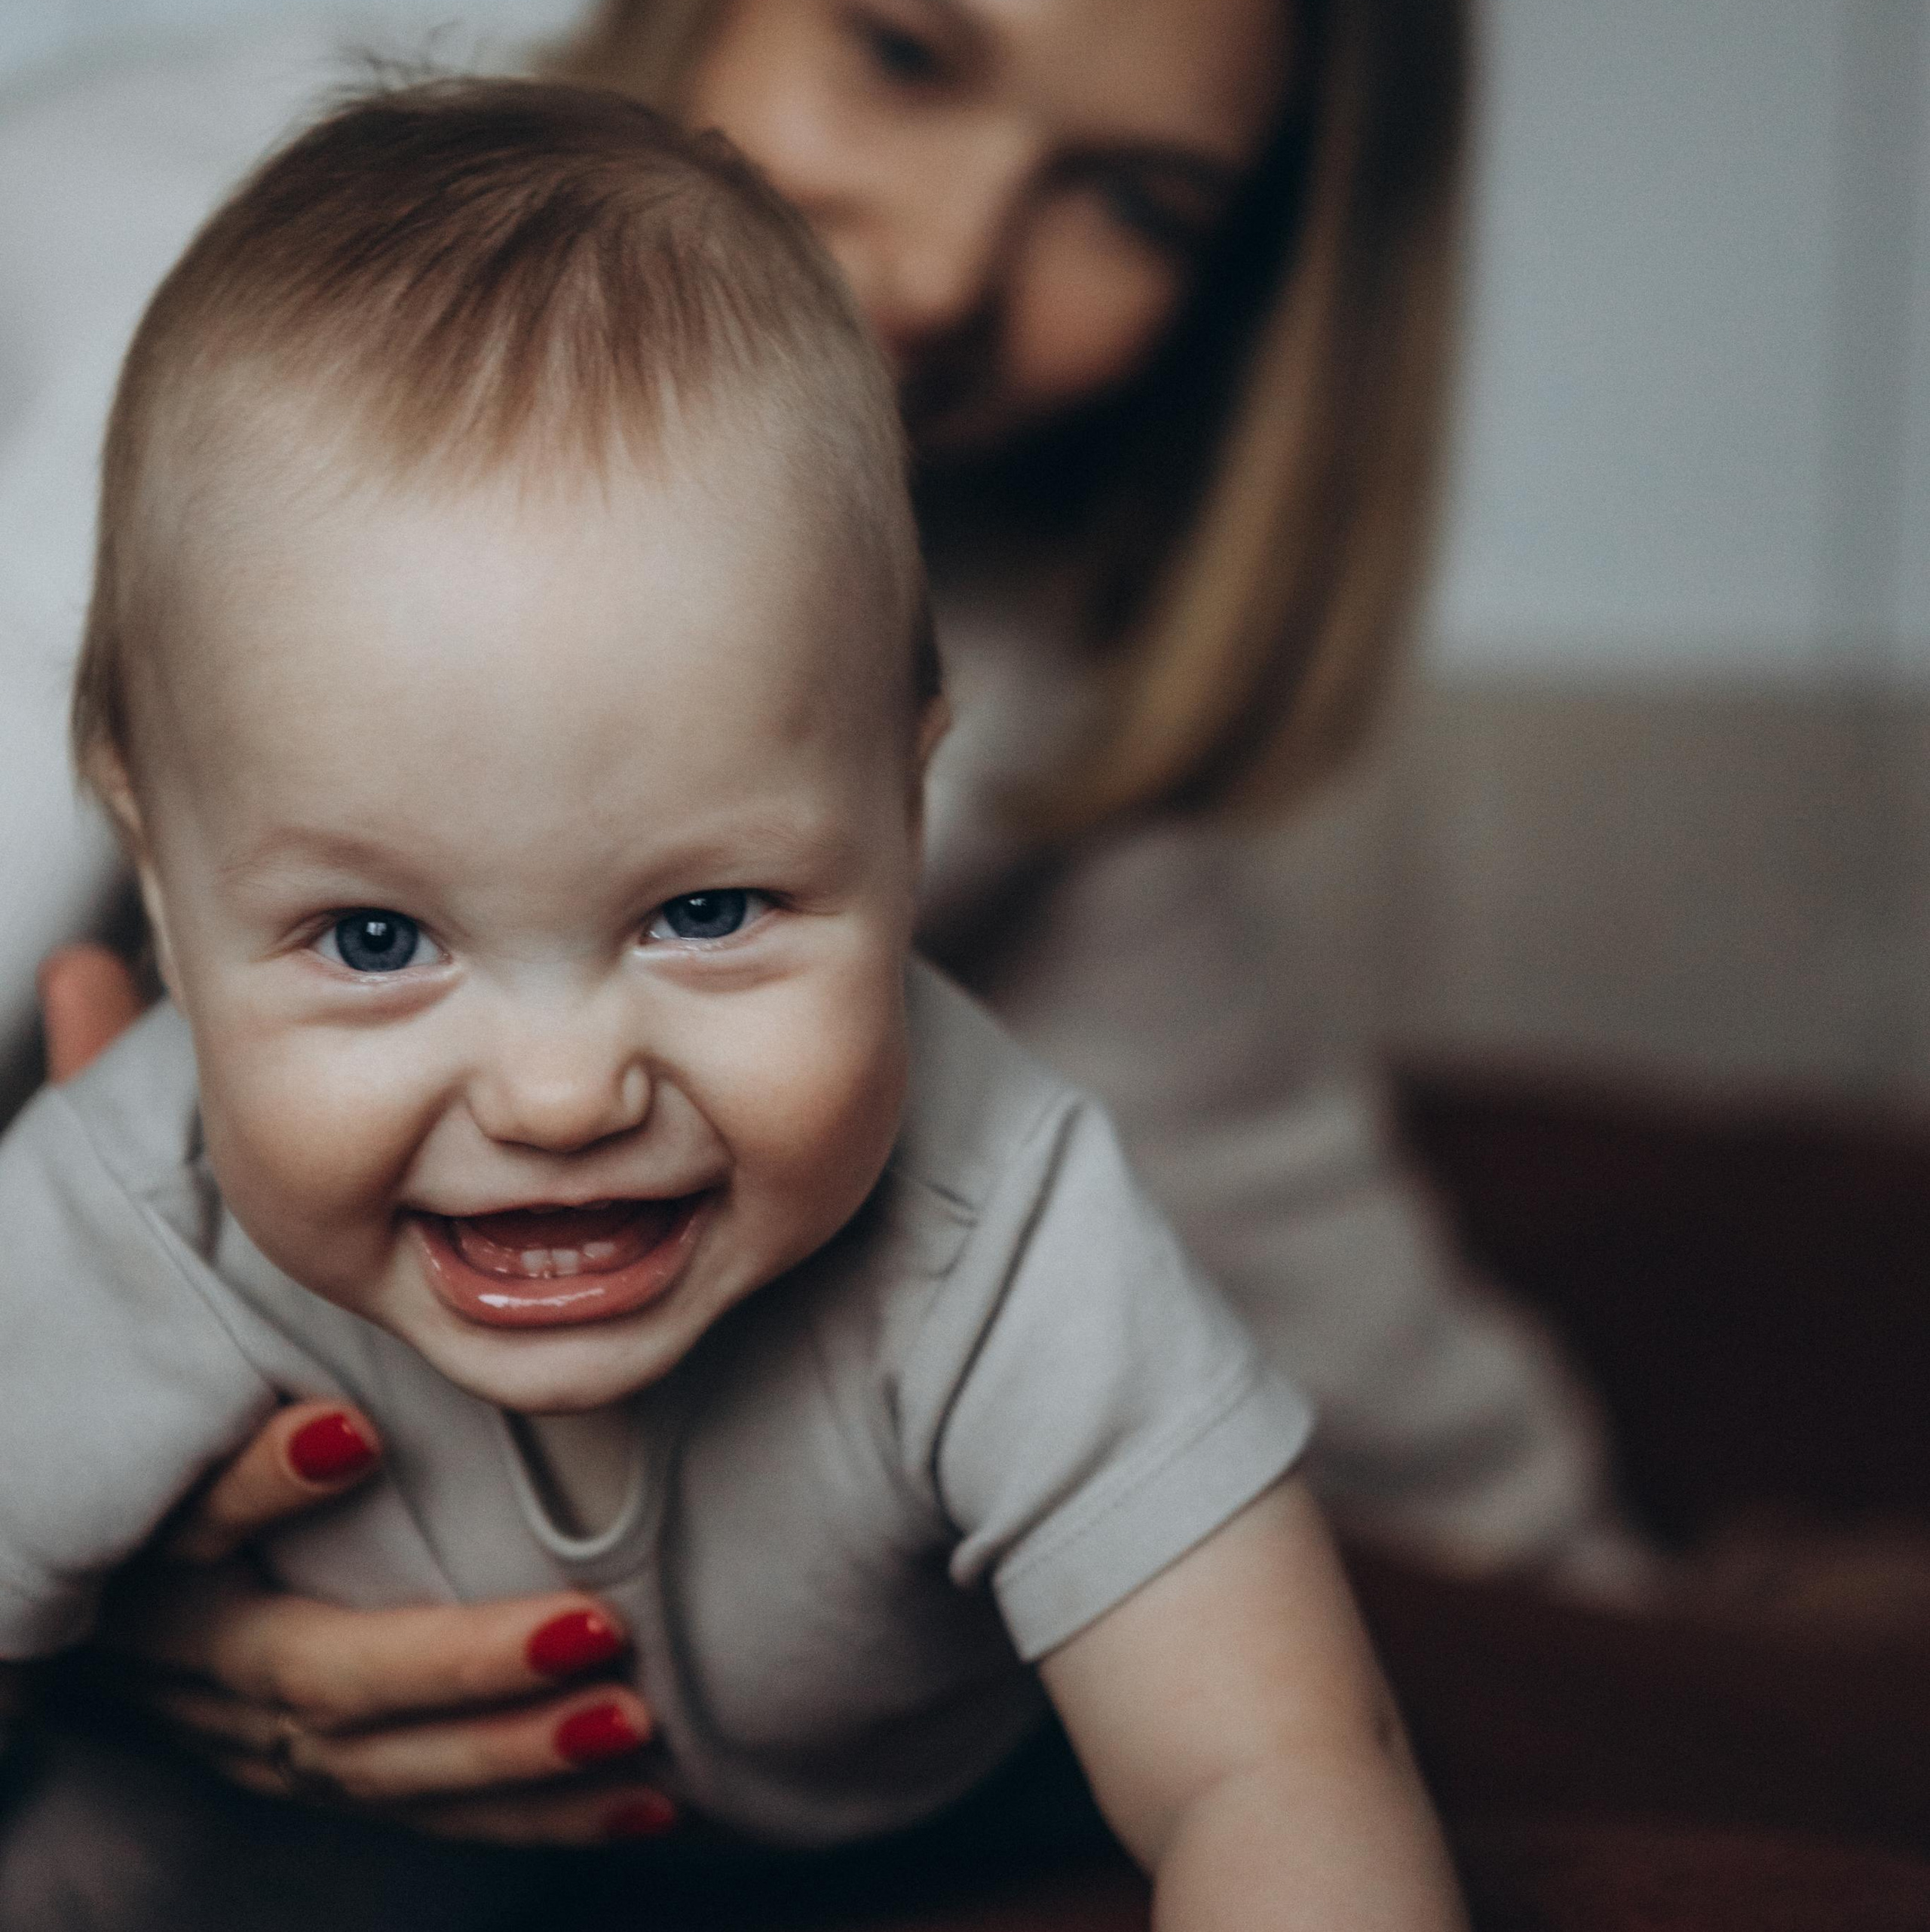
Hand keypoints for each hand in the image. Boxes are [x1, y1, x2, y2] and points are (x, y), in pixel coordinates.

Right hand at [40, 946, 677, 1845]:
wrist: (136, 1585)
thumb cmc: (156, 1408)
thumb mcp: (133, 1295)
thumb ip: (115, 1152)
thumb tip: (85, 976)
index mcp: (152, 1543)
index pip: (183, 1533)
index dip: (245, 1491)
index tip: (339, 1440)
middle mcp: (203, 1653)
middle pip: (308, 1687)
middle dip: (451, 1666)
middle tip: (593, 1633)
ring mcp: (266, 1728)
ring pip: (385, 1771)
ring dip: (515, 1750)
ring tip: (632, 1713)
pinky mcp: (338, 1770)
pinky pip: (436, 1816)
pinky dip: (536, 1809)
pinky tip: (643, 1793)